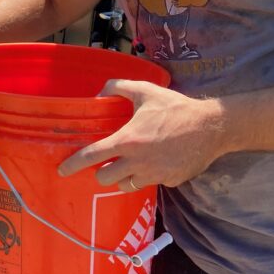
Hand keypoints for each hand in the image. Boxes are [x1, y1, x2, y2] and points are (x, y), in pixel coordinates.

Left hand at [57, 79, 229, 189]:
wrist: (212, 127)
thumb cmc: (176, 108)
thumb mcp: (145, 91)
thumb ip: (118, 88)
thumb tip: (99, 92)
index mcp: (127, 141)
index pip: (92, 157)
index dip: (73, 165)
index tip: (62, 171)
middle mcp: (138, 162)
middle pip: (105, 179)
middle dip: (102, 172)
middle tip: (106, 162)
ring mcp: (155, 175)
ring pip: (127, 186)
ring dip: (123, 177)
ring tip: (130, 163)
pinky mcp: (170, 182)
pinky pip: (151, 184)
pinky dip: (149, 176)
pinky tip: (156, 162)